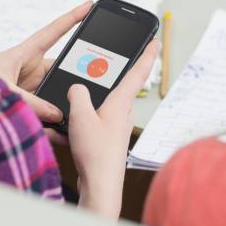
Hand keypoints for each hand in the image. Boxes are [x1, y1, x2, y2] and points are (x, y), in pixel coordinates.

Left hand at [0, 1, 92, 125]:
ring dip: (64, 102)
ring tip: (80, 112)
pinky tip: (63, 131)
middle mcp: (28, 69)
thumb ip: (30, 102)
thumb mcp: (2, 91)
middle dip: (77, 74)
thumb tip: (57, 114)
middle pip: (61, 68)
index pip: (53, 32)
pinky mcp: (25, 105)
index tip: (89, 4)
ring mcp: (28, 88)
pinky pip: (46, 111)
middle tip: (100, 78)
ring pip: (55, 92)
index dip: (72, 17)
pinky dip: (54, 121)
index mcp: (23, 54)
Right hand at [68, 39, 157, 218]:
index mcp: (120, 102)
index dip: (147, 54)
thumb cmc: (96, 154)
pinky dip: (85, 116)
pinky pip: (96, 119)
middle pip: (121, 85)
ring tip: (78, 92)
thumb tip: (77, 87)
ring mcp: (116, 126)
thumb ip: (78, 96)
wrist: (100, 185)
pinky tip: (70, 123)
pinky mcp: (107, 138)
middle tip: (113, 56)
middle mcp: (122, 112)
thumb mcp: (81, 117)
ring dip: (95, 97)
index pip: (138, 72)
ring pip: (106, 103)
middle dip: (115, 72)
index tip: (156, 40)